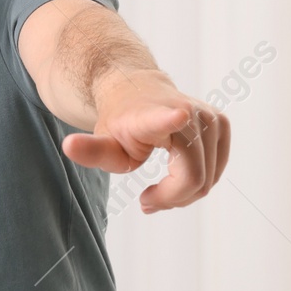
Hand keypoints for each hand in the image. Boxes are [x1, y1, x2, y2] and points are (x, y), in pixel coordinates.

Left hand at [61, 70, 229, 212]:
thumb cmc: (120, 121)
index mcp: (154, 116)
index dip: (172, 120)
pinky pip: (215, 172)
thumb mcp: (103, 141)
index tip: (179, 115)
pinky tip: (176, 177)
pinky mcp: (222, 125)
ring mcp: (210, 118)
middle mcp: (189, 113)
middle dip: (169, 198)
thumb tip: (68, 146)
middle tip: (145, 201)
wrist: (135, 89)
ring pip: (207, 180)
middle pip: (192, 179)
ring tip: (156, 190)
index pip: (166, 118)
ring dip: (182, 194)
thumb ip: (91, 151)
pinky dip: (196, 183)